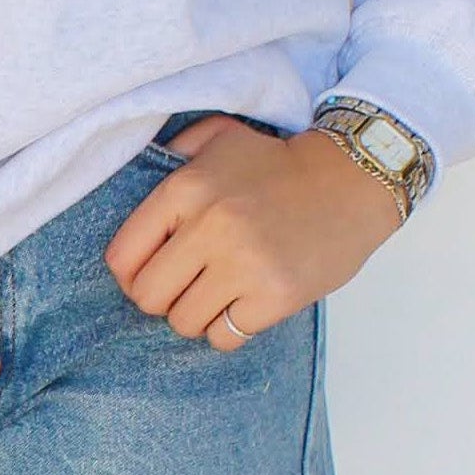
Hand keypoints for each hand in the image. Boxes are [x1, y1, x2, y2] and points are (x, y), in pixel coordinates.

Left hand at [104, 116, 402, 349]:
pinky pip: (224, 337)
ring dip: (196, 315)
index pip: (123, 256)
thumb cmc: (278, 163)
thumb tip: (138, 177)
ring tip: (217, 294)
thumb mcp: (220, 137)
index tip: (149, 272)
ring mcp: (244, 265)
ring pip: (184, 322)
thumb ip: (175, 151)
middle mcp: (209, 227)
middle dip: (161, 298)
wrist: (350, 180)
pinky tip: (243, 305)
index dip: (130, 273)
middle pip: (149, 297)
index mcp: (186, 189)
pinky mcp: (276, 296)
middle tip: (185, 287)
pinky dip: (229, 328)